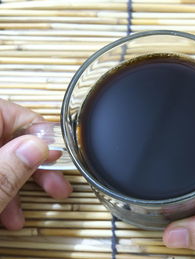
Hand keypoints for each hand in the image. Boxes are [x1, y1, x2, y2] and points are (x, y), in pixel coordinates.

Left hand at [0, 99, 71, 229]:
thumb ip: (8, 169)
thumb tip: (38, 146)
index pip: (7, 112)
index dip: (35, 129)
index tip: (55, 150)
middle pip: (9, 139)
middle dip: (36, 162)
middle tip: (58, 178)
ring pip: (2, 160)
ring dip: (25, 182)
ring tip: (45, 200)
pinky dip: (5, 192)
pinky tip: (12, 214)